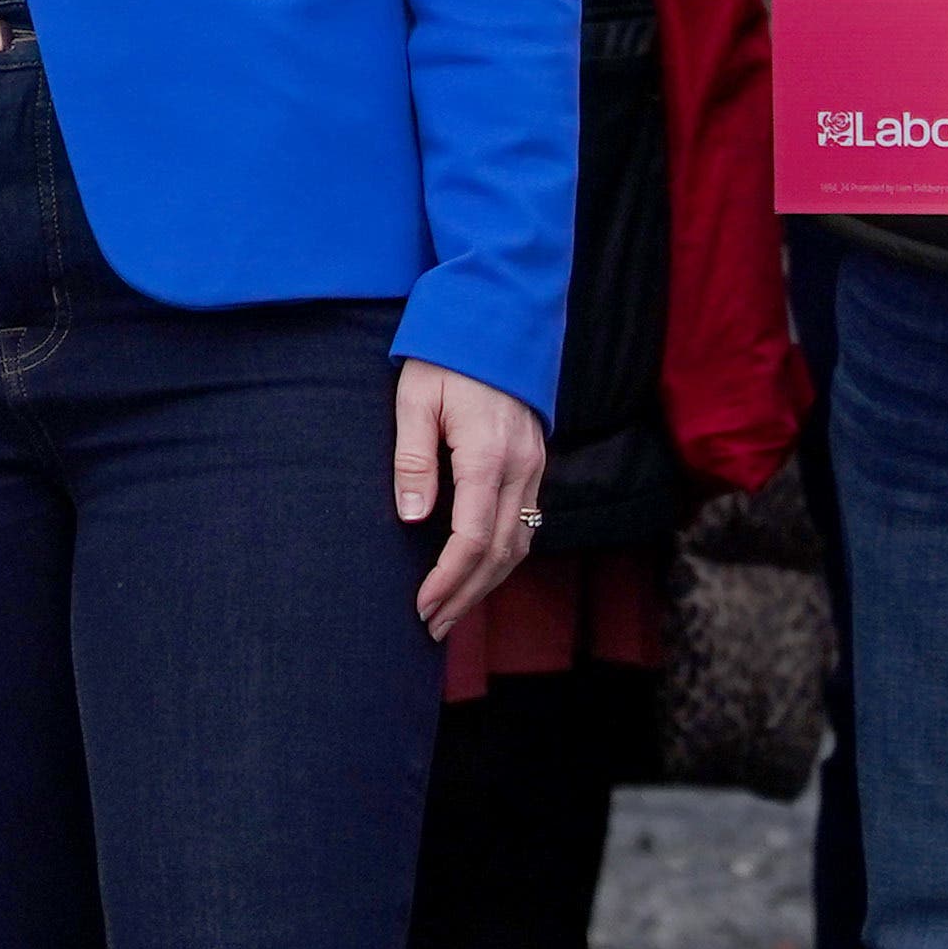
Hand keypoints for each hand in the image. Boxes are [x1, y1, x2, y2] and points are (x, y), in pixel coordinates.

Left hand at [398, 358, 550, 634]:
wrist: (497, 321)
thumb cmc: (447, 357)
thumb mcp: (416, 399)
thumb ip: (413, 458)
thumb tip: (411, 516)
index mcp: (488, 455)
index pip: (474, 538)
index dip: (448, 579)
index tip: (421, 606)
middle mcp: (520, 468)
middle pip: (501, 553)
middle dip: (465, 596)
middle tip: (431, 627)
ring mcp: (535, 468)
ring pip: (520, 545)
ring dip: (486, 585)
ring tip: (451, 613)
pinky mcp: (536, 465)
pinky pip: (527, 525)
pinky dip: (504, 559)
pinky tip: (479, 574)